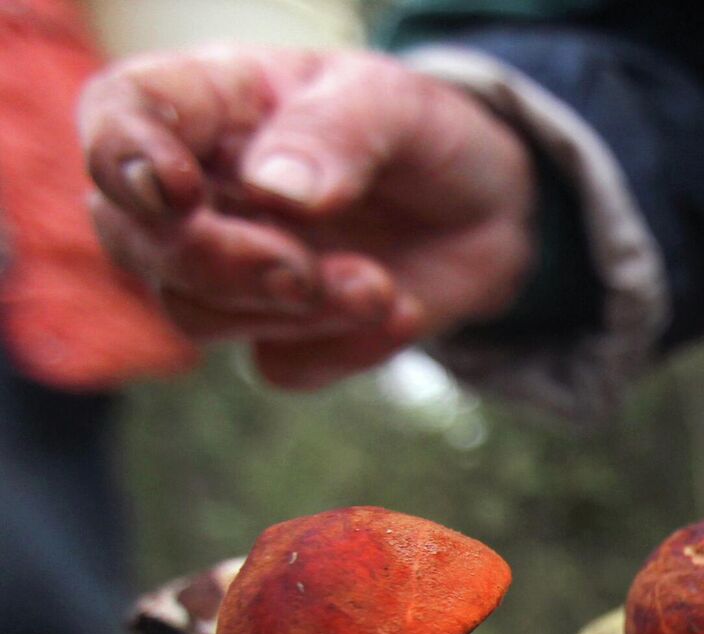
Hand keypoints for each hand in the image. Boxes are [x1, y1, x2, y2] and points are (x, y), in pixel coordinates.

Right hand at [80, 48, 535, 388]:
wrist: (491, 212)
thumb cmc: (424, 137)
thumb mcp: (399, 106)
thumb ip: (337, 133)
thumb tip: (276, 189)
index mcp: (211, 106)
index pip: (122, 116)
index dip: (124, 157)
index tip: (177, 191)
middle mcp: (201, 193)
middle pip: (137, 240)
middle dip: (216, 264)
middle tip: (300, 269)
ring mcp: (235, 271)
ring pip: (197, 315)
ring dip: (293, 311)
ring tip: (379, 284)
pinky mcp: (284, 337)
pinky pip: (283, 367)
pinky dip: (347, 349)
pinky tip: (403, 310)